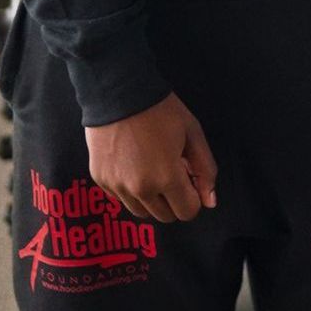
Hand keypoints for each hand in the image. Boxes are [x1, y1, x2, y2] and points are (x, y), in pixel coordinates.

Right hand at [86, 94, 218, 223]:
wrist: (118, 94)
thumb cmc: (161, 112)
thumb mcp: (193, 135)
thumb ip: (205, 170)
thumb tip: (210, 201)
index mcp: (167, 178)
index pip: (187, 212)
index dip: (193, 198)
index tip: (189, 179)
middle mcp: (140, 189)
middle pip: (165, 216)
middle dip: (174, 200)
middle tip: (171, 172)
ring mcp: (116, 186)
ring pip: (141, 212)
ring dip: (152, 199)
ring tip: (152, 170)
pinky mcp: (100, 180)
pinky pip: (121, 198)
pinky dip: (130, 190)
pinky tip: (133, 166)